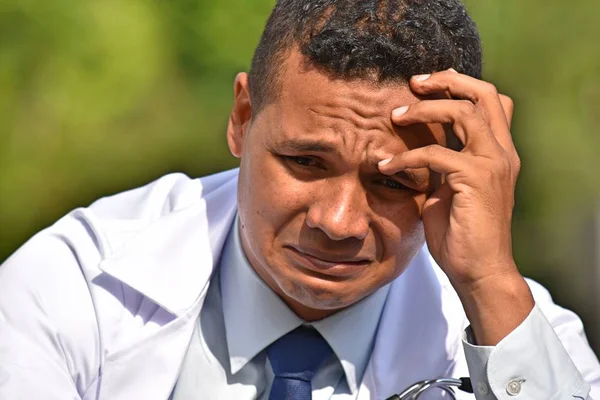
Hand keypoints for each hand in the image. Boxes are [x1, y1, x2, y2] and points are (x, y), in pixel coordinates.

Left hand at [379, 69, 533, 344]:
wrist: (478, 270)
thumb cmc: (460, 233)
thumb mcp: (450, 188)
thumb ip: (443, 163)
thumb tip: (419, 145)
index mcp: (499, 152)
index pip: (491, 101)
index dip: (462, 83)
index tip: (428, 84)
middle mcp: (502, 152)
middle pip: (484, 94)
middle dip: (447, 81)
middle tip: (413, 83)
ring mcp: (493, 164)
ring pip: (463, 113)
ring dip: (424, 110)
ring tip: (394, 116)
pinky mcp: (476, 180)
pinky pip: (436, 155)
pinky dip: (406, 157)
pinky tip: (385, 167)